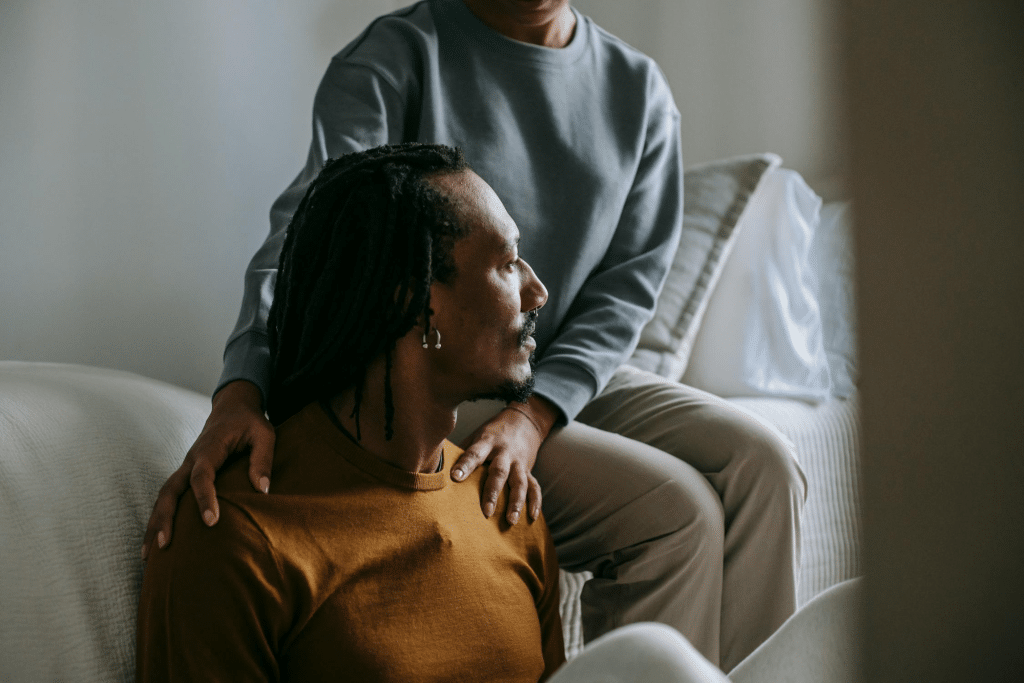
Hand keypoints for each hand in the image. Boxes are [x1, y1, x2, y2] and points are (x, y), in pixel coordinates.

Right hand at [141, 380, 274, 559]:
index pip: (202, 475)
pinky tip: (156, 541)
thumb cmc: (250, 423)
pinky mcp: (185, 475)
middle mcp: (191, 459)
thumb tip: (264, 490)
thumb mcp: (265, 435)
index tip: (211, 522)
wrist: (232, 408)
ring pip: (163, 496)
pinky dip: (159, 518)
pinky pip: (169, 497)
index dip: (204, 498)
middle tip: (164, 546)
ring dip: (155, 523)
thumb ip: (263, 460)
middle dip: (165, 517)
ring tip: (149, 555)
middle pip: (170, 490)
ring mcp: (184, 467)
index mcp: (210, 448)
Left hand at [451, 395, 558, 525]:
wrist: (524, 421)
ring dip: (516, 502)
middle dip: (492, 492)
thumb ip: (462, 451)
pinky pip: (534, 486)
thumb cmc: (492, 432)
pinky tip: (532, 516)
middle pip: (499, 472)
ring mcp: (519, 462)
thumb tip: (437, 467)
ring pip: (520, 483)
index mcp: (487, 442)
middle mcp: (504, 452)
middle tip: (486, 512)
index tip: (455, 477)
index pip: (474, 454)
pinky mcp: (529, 470)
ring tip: (511, 520)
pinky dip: (535, 501)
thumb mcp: (476, 435)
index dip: (465, 465)